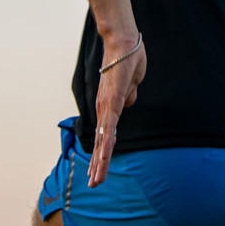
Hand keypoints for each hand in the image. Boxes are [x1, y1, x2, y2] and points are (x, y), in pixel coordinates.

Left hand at [87, 35, 145, 187]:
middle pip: (99, 144)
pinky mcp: (113, 101)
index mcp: (108, 108)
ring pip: (102, 140)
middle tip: (93, 184)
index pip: (103, 137)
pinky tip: (104, 156)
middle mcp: (104, 110)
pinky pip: (110, 126)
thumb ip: (128, 96)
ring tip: (96, 179)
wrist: (124, 41)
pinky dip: (106, 142)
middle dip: (97, 165)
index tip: (96, 171)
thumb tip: (128, 104)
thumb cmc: (128, 59)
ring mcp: (107, 106)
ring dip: (100, 161)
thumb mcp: (131, 84)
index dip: (100, 155)